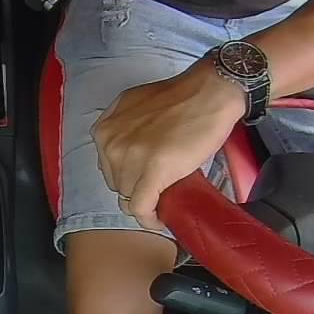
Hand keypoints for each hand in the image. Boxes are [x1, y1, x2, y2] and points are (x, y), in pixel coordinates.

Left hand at [92, 61, 246, 229]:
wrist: (209, 92)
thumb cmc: (179, 97)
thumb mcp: (134, 108)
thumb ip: (122, 130)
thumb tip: (127, 156)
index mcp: (104, 129)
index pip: (108, 167)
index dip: (127, 177)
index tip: (143, 181)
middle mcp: (111, 144)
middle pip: (117, 183)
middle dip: (136, 187)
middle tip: (158, 187)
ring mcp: (130, 159)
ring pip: (128, 198)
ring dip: (145, 202)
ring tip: (164, 198)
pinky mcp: (152, 173)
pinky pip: (141, 208)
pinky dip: (149, 219)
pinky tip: (160, 220)